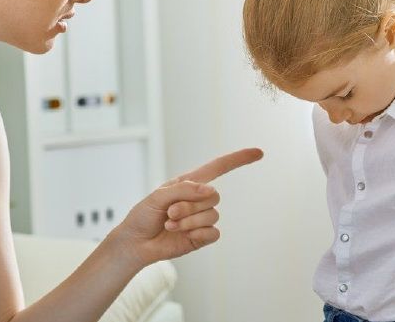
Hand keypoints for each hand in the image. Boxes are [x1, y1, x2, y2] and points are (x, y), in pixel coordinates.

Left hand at [109, 148, 263, 268]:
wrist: (136, 243)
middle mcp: (198, 199)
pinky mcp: (201, 236)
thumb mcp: (158, 196)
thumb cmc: (143, 215)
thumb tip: (210, 191)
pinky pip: (213, 233)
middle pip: (214, 196)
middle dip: (189, 205)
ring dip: (189, 221)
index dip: (238, 159)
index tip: (259, 153)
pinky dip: (197, 233)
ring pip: (212, 215)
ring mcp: (201, 219)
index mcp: (189, 183)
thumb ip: (184, 189)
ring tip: (170, 223)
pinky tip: (182, 234)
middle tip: (169, 212)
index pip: (218, 167)